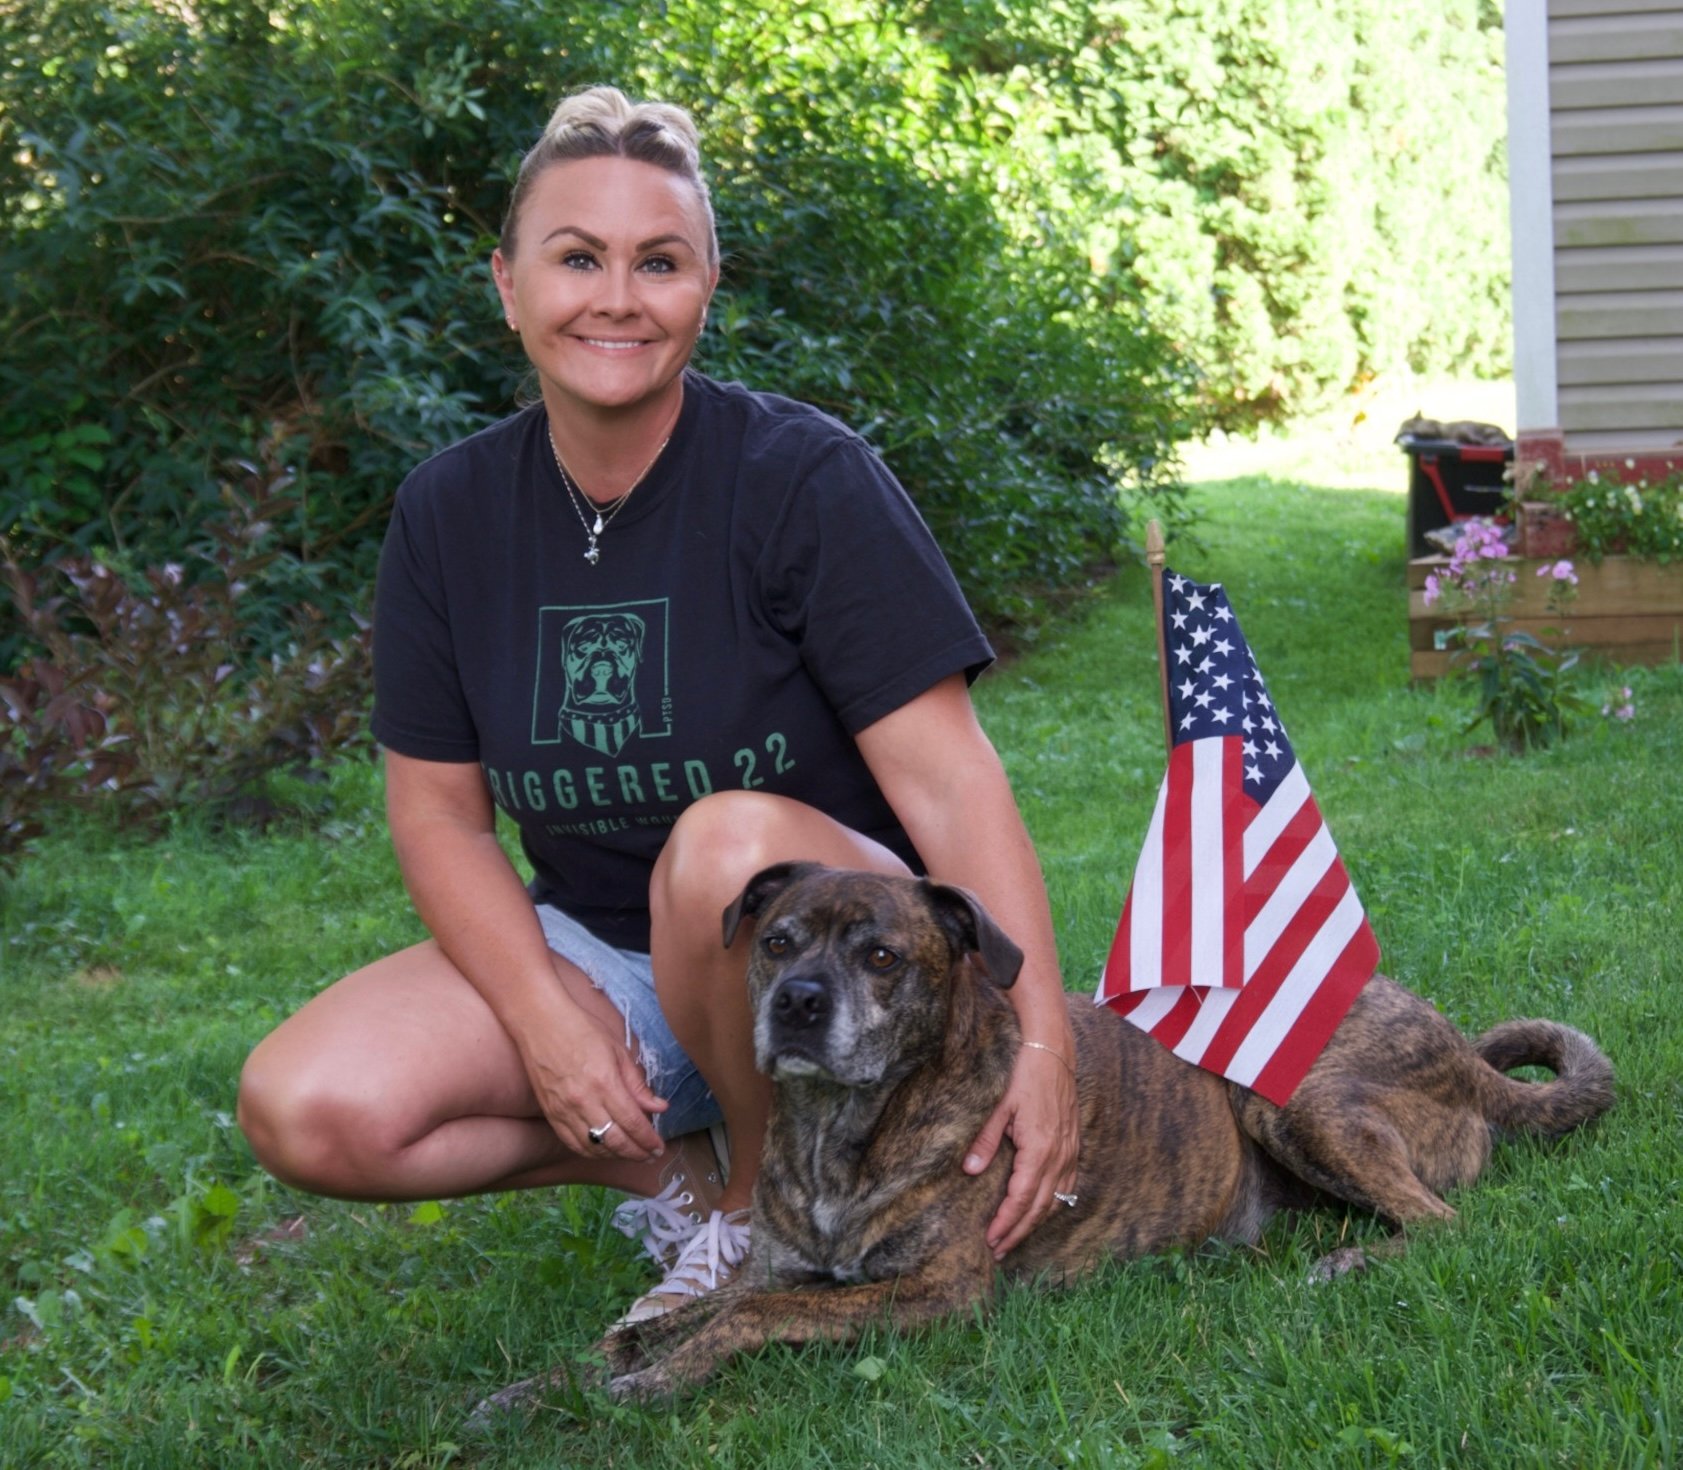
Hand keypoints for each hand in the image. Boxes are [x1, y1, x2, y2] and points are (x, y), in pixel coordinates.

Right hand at [518, 1009, 668, 1162]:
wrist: (539, 1023)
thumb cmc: (581, 1029)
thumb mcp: (618, 1050)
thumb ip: (637, 1084)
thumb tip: (660, 1107)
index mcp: (605, 1083)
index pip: (633, 1123)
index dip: (648, 1140)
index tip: (659, 1147)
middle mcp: (584, 1102)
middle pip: (616, 1141)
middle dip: (637, 1153)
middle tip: (651, 1155)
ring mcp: (564, 1111)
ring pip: (594, 1148)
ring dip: (616, 1156)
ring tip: (631, 1154)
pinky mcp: (550, 1114)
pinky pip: (572, 1144)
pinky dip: (591, 1152)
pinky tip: (604, 1151)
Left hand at [962, 1041, 1079, 1258]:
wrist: (1053, 1054)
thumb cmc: (1023, 1077)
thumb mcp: (999, 1107)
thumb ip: (985, 1141)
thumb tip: (970, 1171)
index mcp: (1039, 1149)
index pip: (1021, 1198)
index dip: (1006, 1223)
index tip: (990, 1240)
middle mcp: (1058, 1156)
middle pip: (1038, 1207)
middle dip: (1018, 1232)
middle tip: (998, 1251)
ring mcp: (1070, 1152)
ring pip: (1056, 1200)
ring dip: (1035, 1222)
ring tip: (1015, 1238)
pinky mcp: (1074, 1146)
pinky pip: (1067, 1186)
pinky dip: (1053, 1204)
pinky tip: (1041, 1211)